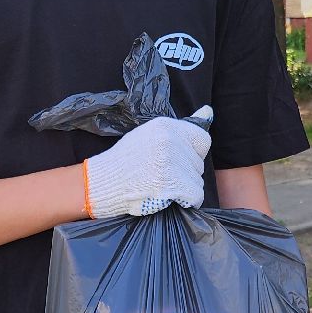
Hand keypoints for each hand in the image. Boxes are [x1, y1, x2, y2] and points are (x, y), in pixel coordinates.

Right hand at [82, 107, 213, 218]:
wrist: (102, 183)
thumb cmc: (125, 161)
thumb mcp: (148, 135)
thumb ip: (178, 129)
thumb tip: (208, 111)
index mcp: (165, 126)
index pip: (201, 139)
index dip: (191, 154)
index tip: (177, 160)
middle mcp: (170, 140)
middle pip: (198, 162)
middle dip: (185, 172)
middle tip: (161, 175)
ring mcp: (170, 162)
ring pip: (197, 180)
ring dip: (184, 188)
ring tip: (161, 186)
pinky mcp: (171, 183)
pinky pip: (196, 195)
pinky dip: (187, 201)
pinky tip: (170, 198)